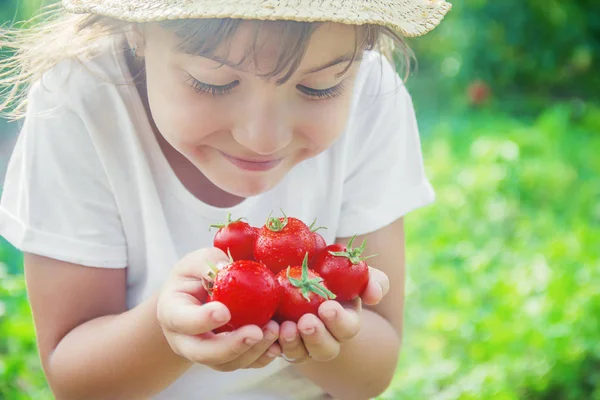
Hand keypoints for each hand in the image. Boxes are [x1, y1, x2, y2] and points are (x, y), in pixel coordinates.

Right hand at [157, 248, 281, 371]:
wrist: (197, 298)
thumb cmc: (195, 276)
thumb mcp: (196, 262)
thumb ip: (208, 263)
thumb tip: (225, 269)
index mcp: (172, 313)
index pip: (183, 321)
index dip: (202, 320)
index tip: (224, 312)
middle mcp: (185, 340)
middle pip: (204, 353)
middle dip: (232, 345)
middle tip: (256, 332)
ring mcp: (206, 353)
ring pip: (227, 364)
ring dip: (252, 351)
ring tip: (273, 330)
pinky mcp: (227, 358)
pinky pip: (244, 365)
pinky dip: (262, 357)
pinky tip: (277, 344)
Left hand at [278, 266, 389, 363]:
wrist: (301, 277)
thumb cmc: (333, 274)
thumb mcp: (355, 272)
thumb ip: (373, 280)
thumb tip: (374, 295)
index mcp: (345, 322)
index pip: (347, 328)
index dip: (338, 321)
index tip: (327, 307)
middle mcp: (325, 339)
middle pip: (325, 349)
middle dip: (317, 337)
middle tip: (306, 322)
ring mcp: (301, 344)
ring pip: (299, 354)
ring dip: (293, 343)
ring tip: (285, 327)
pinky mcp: (279, 342)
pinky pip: (274, 351)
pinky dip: (271, 345)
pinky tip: (268, 331)